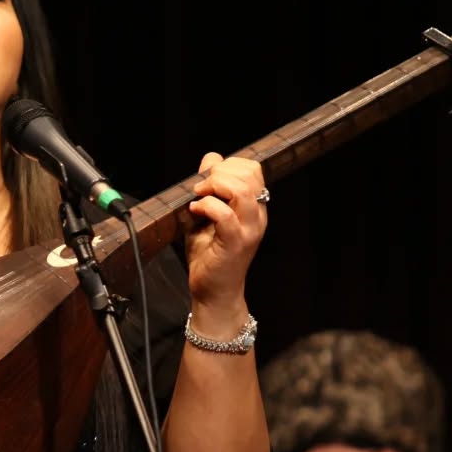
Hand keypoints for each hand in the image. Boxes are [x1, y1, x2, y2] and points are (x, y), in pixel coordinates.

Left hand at [184, 154, 266, 322]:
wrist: (214, 292)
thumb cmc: (210, 255)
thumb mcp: (207, 215)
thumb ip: (209, 188)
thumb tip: (210, 159)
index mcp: (253, 208)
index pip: (253, 169)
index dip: (228, 165)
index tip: (206, 178)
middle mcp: (256, 216)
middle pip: (249, 174)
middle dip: (219, 172)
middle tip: (200, 188)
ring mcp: (248, 230)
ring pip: (241, 190)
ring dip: (214, 186)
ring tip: (198, 197)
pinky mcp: (235, 243)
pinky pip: (224, 214)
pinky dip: (206, 206)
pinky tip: (195, 211)